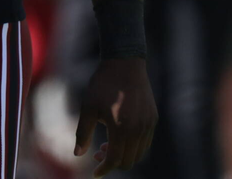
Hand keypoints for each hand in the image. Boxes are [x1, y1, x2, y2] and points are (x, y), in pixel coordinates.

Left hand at [74, 57, 156, 176]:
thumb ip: (83, 133)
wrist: (125, 63)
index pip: (115, 160)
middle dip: (112, 163)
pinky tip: (120, 136)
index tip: (95, 173)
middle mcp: (139, 129)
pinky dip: (133, 146)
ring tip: (108, 144)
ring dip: (124, 155)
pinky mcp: (153, 118)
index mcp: (121, 127)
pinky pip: (145, 142)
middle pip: (128, 161)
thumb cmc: (103, 84)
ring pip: (139, 153)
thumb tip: (78, 154)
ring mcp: (148, 124)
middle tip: (98, 152)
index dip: (104, 169)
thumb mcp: (88, 108)